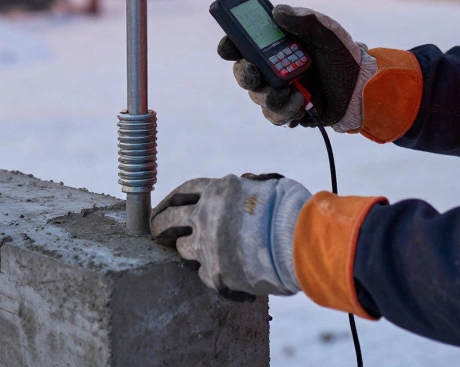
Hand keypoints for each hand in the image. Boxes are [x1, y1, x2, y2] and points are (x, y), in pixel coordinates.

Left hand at [150, 173, 310, 300]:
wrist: (302, 244)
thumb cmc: (292, 212)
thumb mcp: (265, 186)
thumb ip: (246, 188)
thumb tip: (244, 187)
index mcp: (218, 190)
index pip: (183, 191)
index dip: (171, 200)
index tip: (165, 208)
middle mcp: (205, 215)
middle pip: (169, 219)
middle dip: (159, 226)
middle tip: (157, 233)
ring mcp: (206, 245)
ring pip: (182, 249)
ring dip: (188, 251)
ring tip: (199, 254)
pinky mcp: (213, 272)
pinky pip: (203, 273)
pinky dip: (211, 272)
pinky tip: (222, 272)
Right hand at [218, 5, 375, 130]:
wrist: (361, 88)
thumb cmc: (343, 56)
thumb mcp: (326, 32)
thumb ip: (304, 20)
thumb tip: (277, 11)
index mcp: (276, 44)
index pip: (243, 43)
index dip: (230, 44)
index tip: (228, 47)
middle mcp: (272, 67)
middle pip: (243, 71)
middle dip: (245, 74)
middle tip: (255, 74)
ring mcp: (278, 89)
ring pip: (257, 96)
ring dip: (272, 96)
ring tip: (296, 92)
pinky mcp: (287, 110)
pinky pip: (273, 115)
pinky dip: (285, 111)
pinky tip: (302, 104)